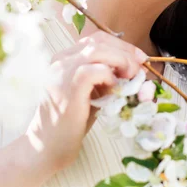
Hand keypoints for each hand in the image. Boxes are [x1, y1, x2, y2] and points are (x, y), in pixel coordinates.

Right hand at [25, 30, 147, 172]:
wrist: (46, 147)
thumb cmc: (71, 123)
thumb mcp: (92, 93)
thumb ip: (107, 78)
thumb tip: (135, 70)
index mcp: (64, 59)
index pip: (96, 39)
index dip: (121, 46)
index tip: (139, 59)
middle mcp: (60, 60)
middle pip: (99, 40)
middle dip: (125, 51)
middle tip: (140, 68)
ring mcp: (61, 72)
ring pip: (97, 50)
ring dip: (121, 61)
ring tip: (131, 78)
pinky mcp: (67, 88)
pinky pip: (93, 70)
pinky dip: (109, 76)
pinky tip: (113, 89)